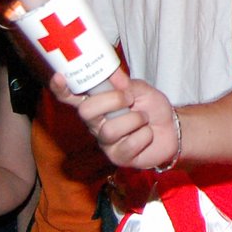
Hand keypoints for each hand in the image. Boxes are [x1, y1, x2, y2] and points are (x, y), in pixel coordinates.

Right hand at [55, 70, 183, 169]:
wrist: (173, 128)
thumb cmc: (152, 107)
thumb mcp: (141, 89)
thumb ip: (126, 82)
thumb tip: (113, 74)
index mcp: (97, 104)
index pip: (72, 97)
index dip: (61, 89)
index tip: (58, 77)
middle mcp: (96, 124)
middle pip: (86, 112)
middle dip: (111, 100)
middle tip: (129, 99)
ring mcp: (106, 142)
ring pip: (109, 130)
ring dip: (135, 120)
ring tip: (144, 120)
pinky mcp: (118, 157)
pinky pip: (127, 145)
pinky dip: (144, 136)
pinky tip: (147, 135)